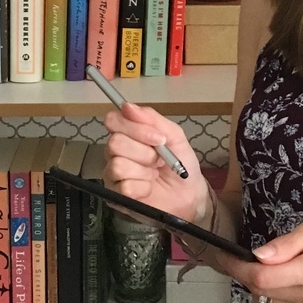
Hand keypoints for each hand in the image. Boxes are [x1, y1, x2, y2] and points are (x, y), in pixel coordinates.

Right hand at [103, 103, 208, 222]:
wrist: (189, 193)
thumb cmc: (181, 162)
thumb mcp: (174, 135)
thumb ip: (152, 119)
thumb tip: (127, 106)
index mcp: (128, 133)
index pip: (113, 120)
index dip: (134, 127)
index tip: (157, 137)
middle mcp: (116, 152)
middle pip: (114, 143)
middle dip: (144, 152)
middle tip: (159, 159)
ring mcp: (113, 174)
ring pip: (118, 165)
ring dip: (144, 171)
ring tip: (154, 174)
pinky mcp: (116, 196)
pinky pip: (124, 187)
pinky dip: (143, 187)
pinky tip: (149, 188)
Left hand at [220, 221, 302, 302]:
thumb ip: (287, 243)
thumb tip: (259, 254)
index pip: (264, 277)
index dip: (238, 267)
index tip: (226, 256)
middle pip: (261, 292)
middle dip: (245, 274)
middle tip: (240, 258)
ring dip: (259, 286)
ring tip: (267, 268)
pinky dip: (272, 297)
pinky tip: (280, 283)